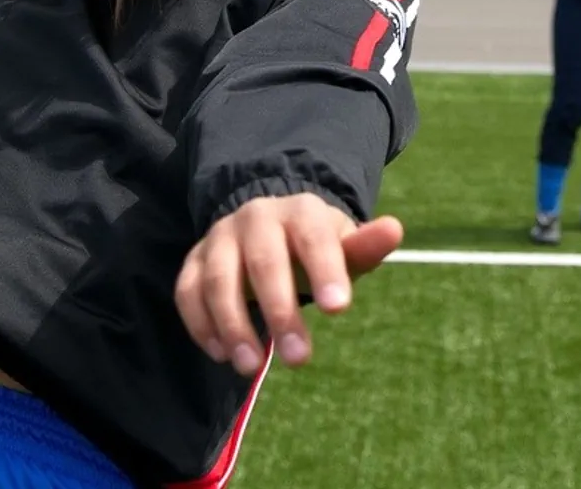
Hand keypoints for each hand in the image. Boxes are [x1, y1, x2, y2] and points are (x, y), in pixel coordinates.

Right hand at [175, 194, 403, 377]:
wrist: (268, 225)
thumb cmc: (314, 246)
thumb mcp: (342, 245)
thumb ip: (363, 247)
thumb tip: (394, 230)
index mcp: (300, 212)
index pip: (313, 237)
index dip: (326, 270)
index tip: (340, 310)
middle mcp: (256, 218)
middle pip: (264, 261)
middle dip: (280, 311)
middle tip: (300, 359)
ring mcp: (220, 237)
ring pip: (218, 278)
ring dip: (233, 324)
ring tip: (251, 368)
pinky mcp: (194, 260)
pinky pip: (187, 291)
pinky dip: (200, 324)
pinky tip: (221, 354)